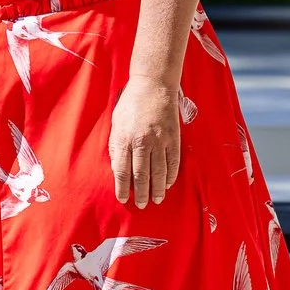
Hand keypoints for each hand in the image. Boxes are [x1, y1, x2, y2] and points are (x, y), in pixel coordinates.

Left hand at [108, 74, 181, 207]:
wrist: (153, 85)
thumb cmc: (130, 104)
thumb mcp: (116, 124)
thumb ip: (116, 147)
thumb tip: (118, 170)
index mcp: (124, 138)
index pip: (122, 171)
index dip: (122, 188)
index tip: (123, 199)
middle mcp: (142, 141)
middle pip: (141, 175)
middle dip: (141, 193)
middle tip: (141, 205)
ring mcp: (160, 140)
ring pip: (159, 172)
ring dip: (158, 189)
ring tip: (157, 199)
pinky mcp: (173, 137)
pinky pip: (173, 162)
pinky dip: (171, 175)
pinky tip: (169, 183)